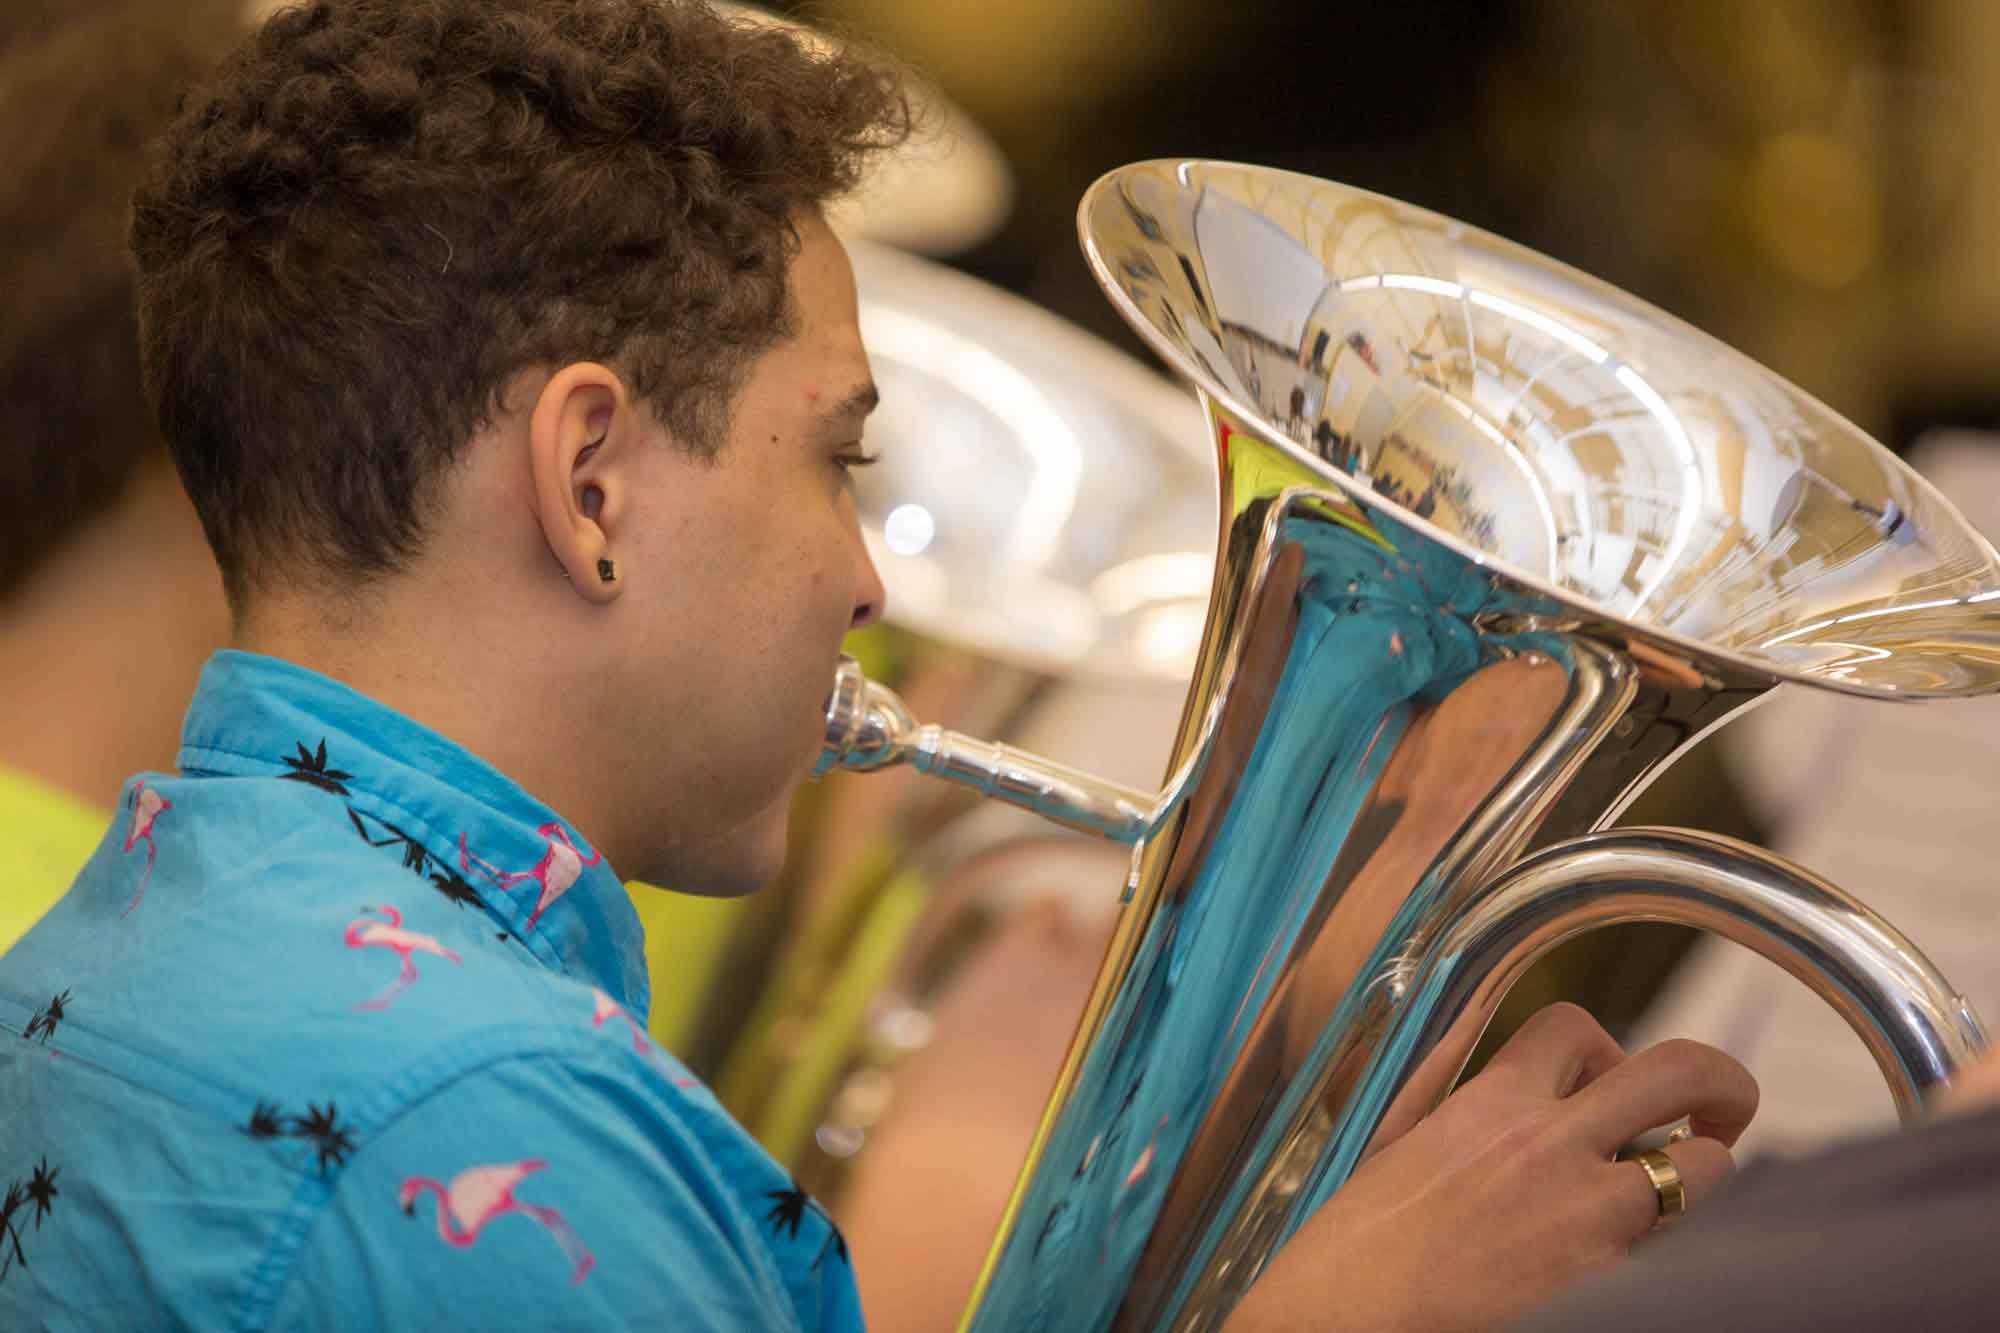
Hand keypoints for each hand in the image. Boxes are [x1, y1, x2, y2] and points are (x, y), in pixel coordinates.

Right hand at [1225, 1003, 1757, 1332]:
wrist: (1348, 1326)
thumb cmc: (1357, 1242)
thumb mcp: (1394, 1136)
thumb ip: (1445, 1073)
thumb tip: (1481, 1022)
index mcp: (1491, 1102)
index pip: (1577, 1026)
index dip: (1603, 1046)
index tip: (1604, 1078)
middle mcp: (1551, 1147)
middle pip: (1679, 1071)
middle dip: (1720, 1082)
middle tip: (1724, 1108)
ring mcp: (1590, 1221)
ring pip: (1704, 1168)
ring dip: (1699, 1174)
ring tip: (1677, 1191)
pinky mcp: (1609, 1286)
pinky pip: (1674, 1245)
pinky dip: (1666, 1242)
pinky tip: (1629, 1250)